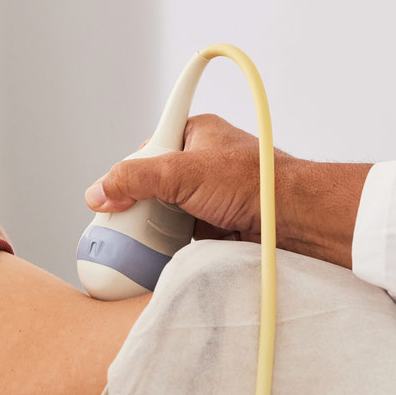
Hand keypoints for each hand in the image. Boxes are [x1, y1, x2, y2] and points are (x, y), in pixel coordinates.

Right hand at [82, 115, 371, 267]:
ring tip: (136, 248)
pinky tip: (156, 259)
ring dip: (151, 232)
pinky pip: (180, 238)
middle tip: (120, 231)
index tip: (109, 198)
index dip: (126, 175)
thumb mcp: (183, 173)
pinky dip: (168, 248)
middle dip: (136, 211)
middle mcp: (201, 165)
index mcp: (195, 135)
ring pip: (163, 215)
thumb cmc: (255, 184)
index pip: (145, 151)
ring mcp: (208, 198)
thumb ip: (135, 179)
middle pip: (149, 188)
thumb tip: (98, 193)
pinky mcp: (216, 227)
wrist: (296, 222)